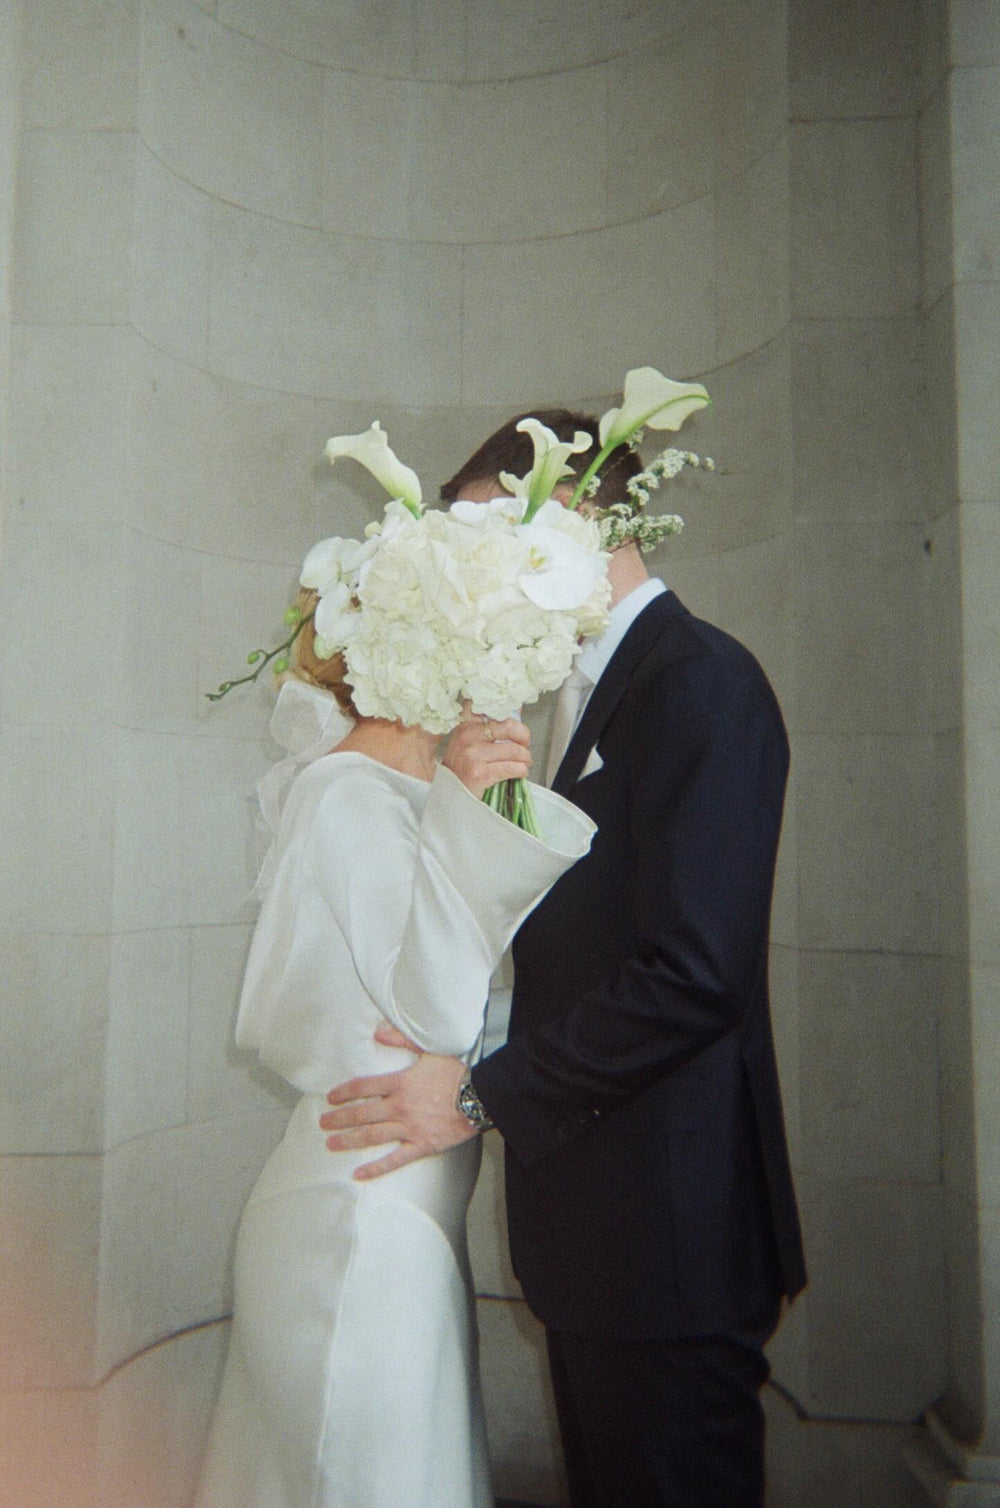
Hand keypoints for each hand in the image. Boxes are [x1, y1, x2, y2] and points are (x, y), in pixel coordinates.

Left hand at [320, 1051, 473, 1179]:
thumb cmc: (456, 1074)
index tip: (331, 1098)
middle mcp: (399, 1106)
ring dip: (349, 1140)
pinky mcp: (420, 1145)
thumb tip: (377, 1032)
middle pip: (362, 1113)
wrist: (480, 1097)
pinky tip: (358, 1173)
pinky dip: (375, 1168)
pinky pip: (394, 1160)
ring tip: (331, 1144)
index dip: (345, 1092)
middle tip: (322, 1123)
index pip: (364, 1087)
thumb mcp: (428, 1051)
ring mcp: (409, 1128)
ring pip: (372, 1136)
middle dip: (340, 1118)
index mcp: (400, 1083)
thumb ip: (401, 1040)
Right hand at [442, 710, 530, 798]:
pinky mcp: (480, 773)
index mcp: (466, 727)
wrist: (449, 796)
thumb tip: (516, 715)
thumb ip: (487, 732)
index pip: (497, 715)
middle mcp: (468, 737)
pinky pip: (511, 768)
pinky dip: (521, 770)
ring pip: (513, 750)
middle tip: (526, 747)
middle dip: (524, 738)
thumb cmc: (460, 772)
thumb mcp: (466, 745)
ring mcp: (473, 755)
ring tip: (524, 763)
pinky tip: (520, 773)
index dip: (515, 725)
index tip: (520, 734)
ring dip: (525, 758)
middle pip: (509, 728)